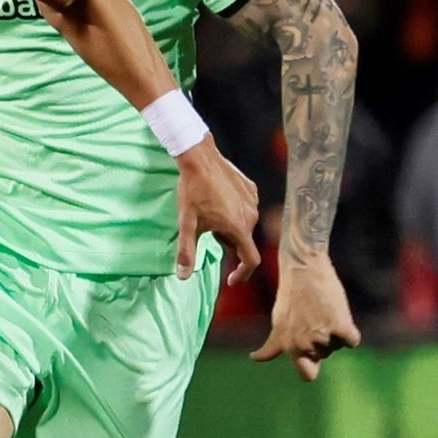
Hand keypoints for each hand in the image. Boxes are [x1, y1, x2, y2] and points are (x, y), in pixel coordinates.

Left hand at [173, 136, 259, 282]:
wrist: (200, 157)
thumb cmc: (192, 191)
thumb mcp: (186, 223)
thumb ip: (186, 251)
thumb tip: (183, 277)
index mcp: (238, 228)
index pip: (250, 260)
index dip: (242, 274)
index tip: (231, 280)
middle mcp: (251, 216)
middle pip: (243, 241)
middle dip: (227, 243)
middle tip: (207, 231)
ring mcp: (253, 201)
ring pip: (244, 224)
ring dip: (230, 227)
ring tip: (209, 213)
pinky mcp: (251, 189)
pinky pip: (246, 208)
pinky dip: (234, 212)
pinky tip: (217, 201)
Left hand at [252, 255, 360, 380]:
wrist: (303, 269)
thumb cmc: (292, 295)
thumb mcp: (278, 322)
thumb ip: (274, 345)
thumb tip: (255, 358)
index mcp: (288, 345)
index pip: (306, 374)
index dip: (311, 366)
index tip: (310, 357)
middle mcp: (303, 344)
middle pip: (325, 354)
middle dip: (323, 340)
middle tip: (314, 317)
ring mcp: (322, 336)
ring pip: (339, 345)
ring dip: (335, 331)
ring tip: (322, 311)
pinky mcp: (340, 326)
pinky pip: (352, 340)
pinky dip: (349, 329)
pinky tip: (337, 312)